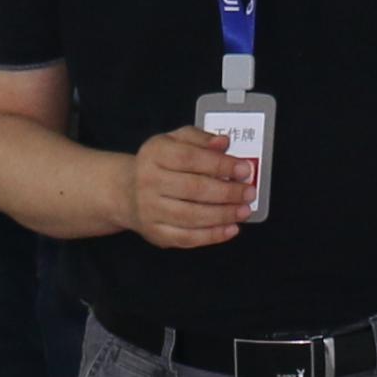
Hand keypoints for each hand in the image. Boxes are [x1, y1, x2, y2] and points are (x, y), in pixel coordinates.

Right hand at [129, 124, 254, 249]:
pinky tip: (231, 228)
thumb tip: (223, 143)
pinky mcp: (156, 232)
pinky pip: (187, 237)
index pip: (191, 158)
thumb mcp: (175, 141)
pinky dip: (212, 235)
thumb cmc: (159, 164)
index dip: (221, 164)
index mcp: (155, 154)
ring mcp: (150, 210)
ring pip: (192, 216)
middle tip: (249, 192)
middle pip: (194, 189)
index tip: (244, 169)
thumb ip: (200, 138)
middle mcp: (148, 181)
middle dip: (227, 192)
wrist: (127, 191)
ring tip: (244, 210)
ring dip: (223, 214)